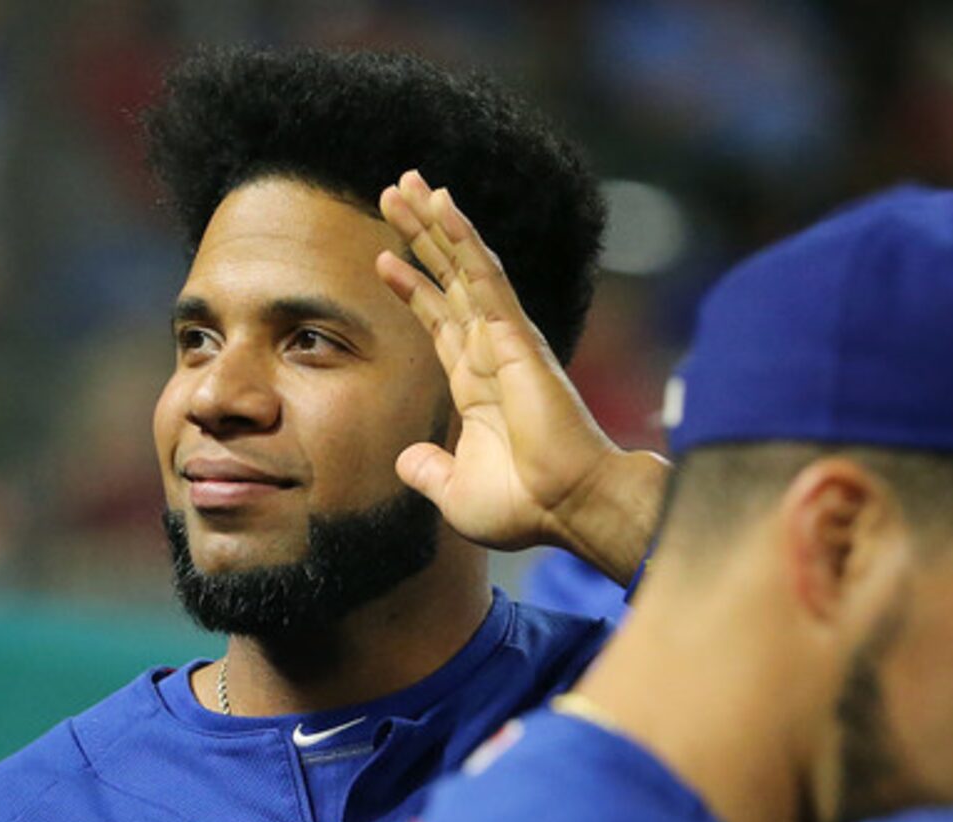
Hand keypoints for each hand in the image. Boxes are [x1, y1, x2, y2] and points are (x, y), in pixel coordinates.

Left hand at [375, 169, 667, 583]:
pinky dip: (463, 239)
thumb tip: (406, 461)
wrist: (566, 507)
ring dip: (435, 224)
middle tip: (395, 192)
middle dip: (421, 237)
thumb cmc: (524, 507)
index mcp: (477, 387)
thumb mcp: (454, 493)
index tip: (386, 259)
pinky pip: (485, 277)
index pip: (440, 322)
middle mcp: (491, 354)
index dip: (413, 288)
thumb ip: (428, 471)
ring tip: (408, 184)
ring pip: (464, 266)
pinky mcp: (517, 336)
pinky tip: (444, 206)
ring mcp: (505, 340)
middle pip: (448, 280)